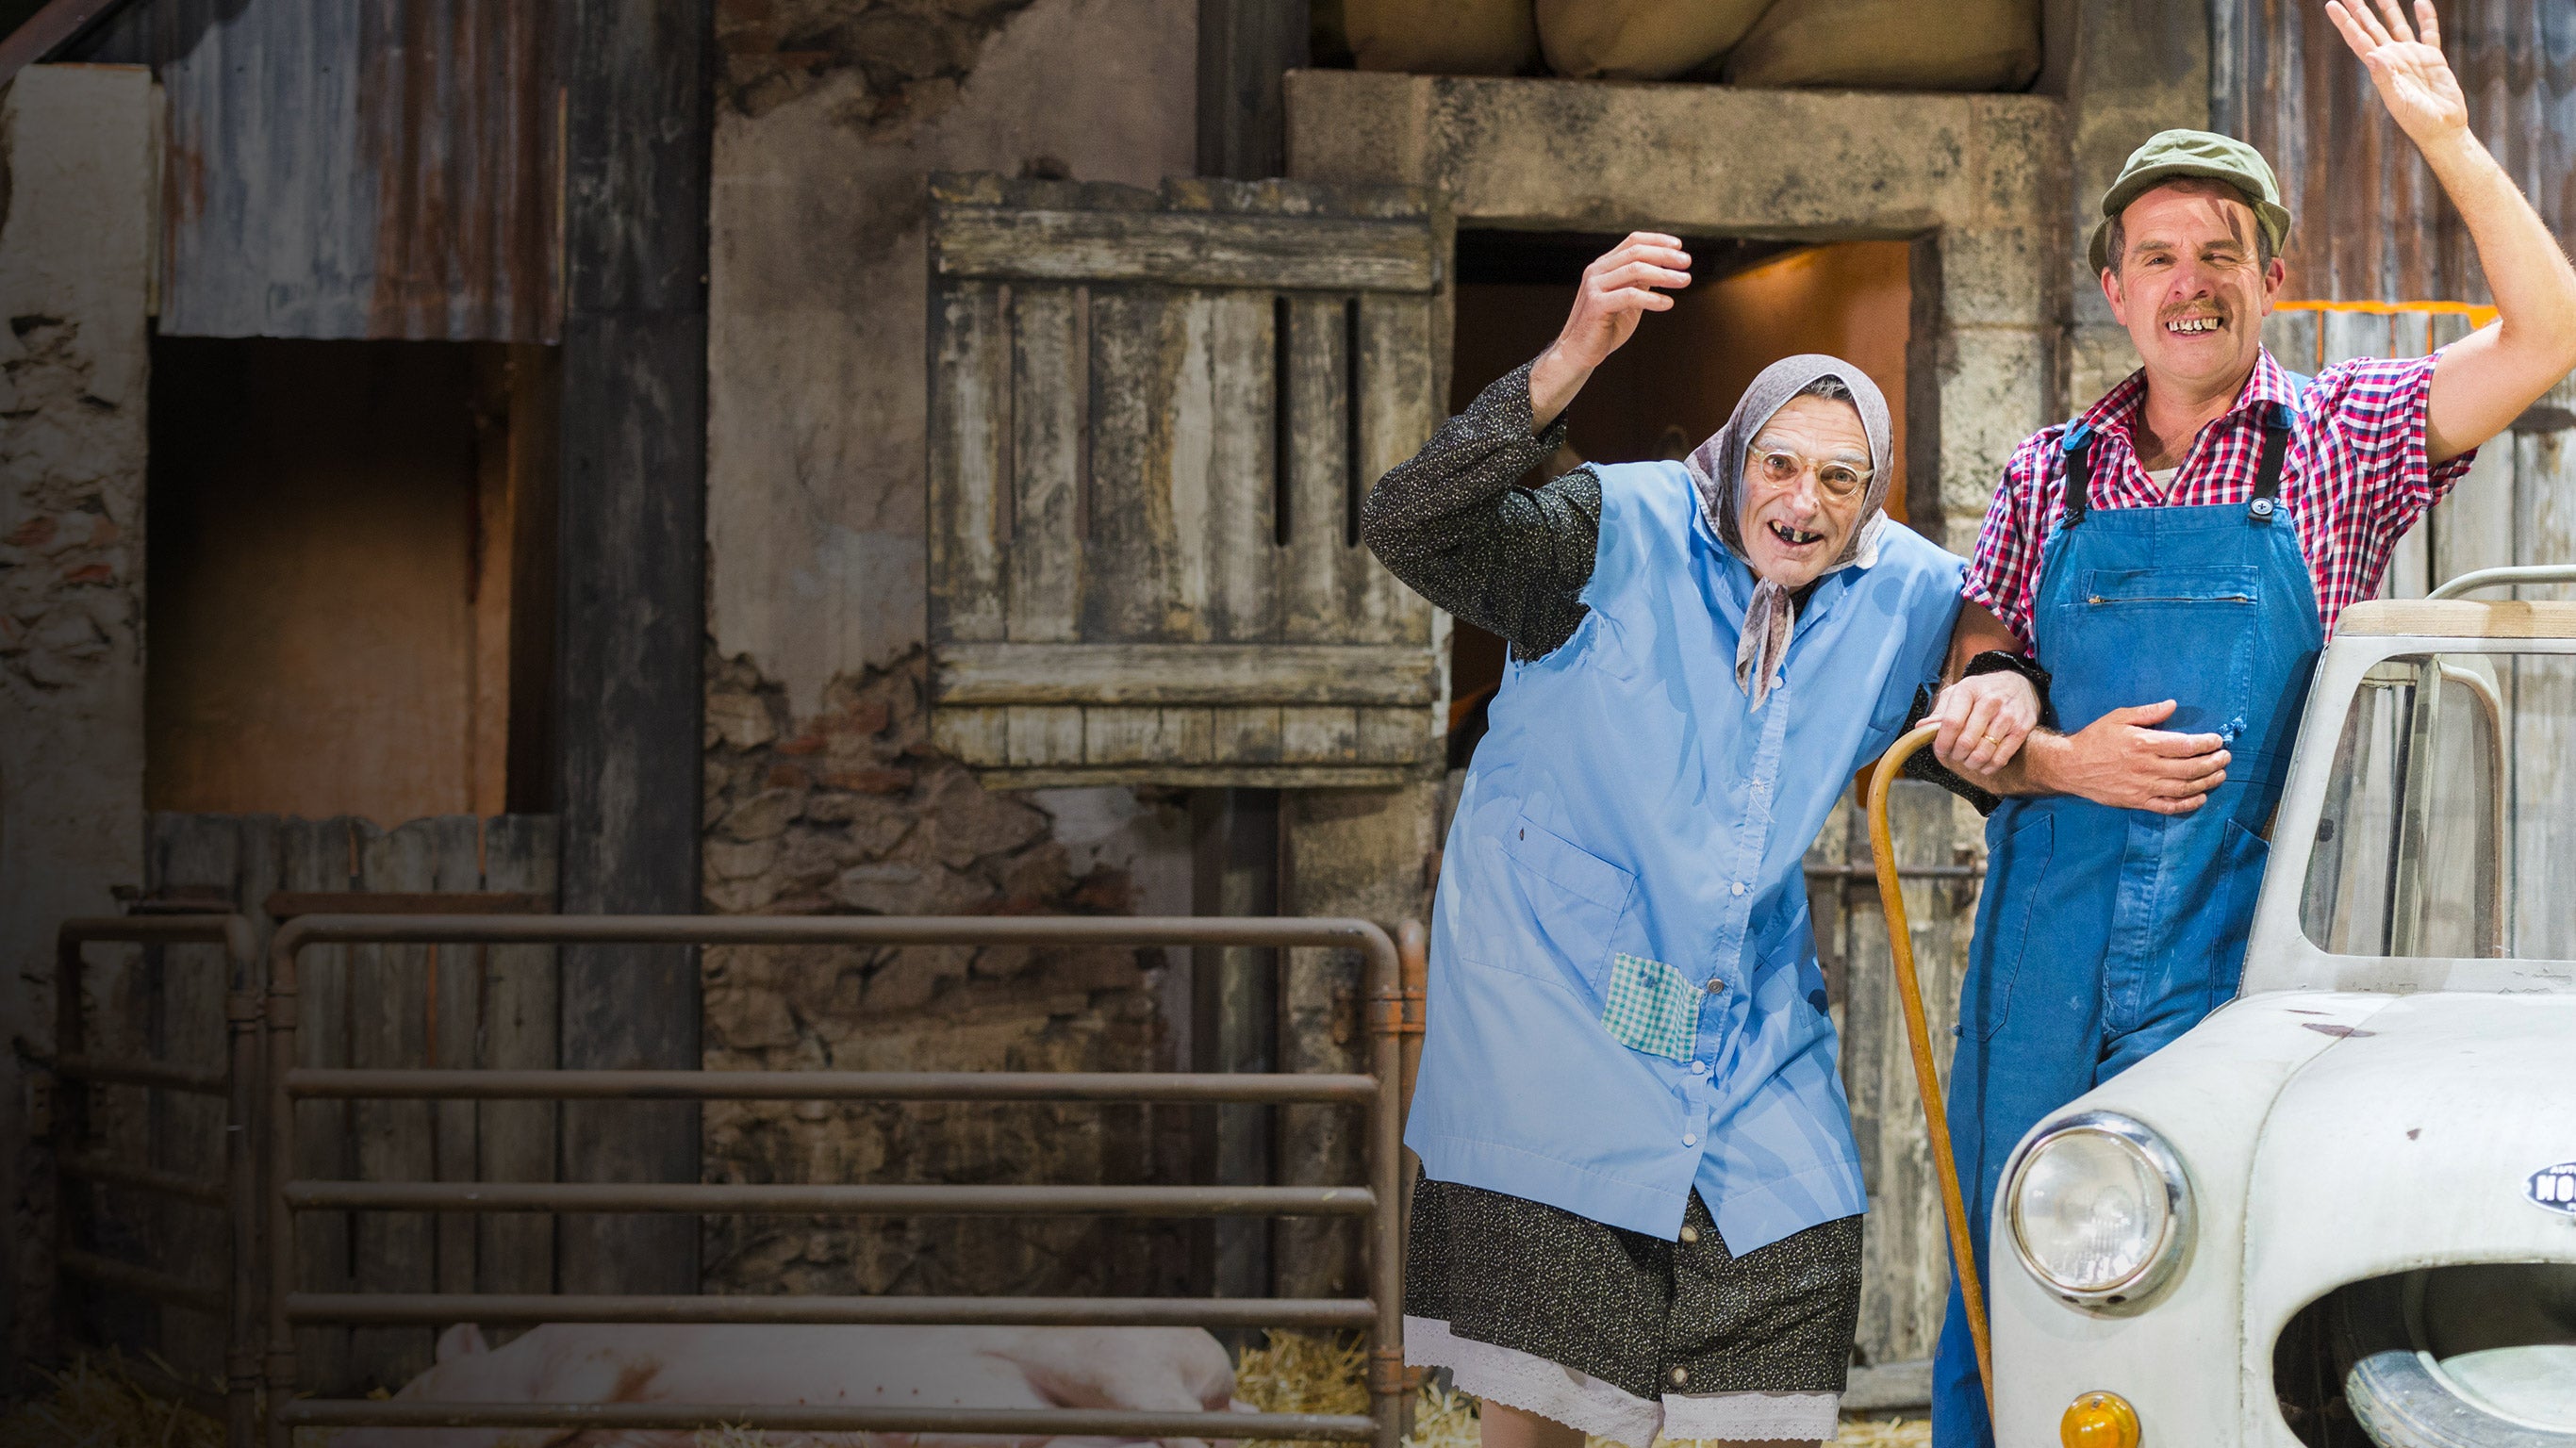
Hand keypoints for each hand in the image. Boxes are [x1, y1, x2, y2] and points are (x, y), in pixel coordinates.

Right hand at [1528, 233, 1691, 426]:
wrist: (1578, 353)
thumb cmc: (1605, 327)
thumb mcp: (1628, 300)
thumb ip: (1640, 283)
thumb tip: (1665, 268)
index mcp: (1604, 265)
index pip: (1632, 242)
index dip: (1657, 240)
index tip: (1679, 246)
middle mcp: (1597, 271)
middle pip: (1636, 253)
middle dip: (1665, 256)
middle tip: (1687, 262)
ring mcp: (1594, 286)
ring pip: (1635, 270)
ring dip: (1664, 275)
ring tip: (1685, 281)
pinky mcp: (1596, 305)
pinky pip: (1630, 296)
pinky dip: (1652, 299)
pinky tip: (1668, 304)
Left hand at [1930, 672, 2038, 776]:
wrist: (2021, 683)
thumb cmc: (1983, 691)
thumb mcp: (1958, 692)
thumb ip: (1940, 711)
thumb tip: (1921, 728)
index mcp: (1968, 690)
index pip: (1951, 722)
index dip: (1942, 743)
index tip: (1940, 751)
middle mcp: (1990, 700)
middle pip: (1966, 741)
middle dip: (1956, 755)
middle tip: (1955, 756)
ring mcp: (2008, 715)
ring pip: (1984, 752)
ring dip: (1972, 763)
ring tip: (1968, 761)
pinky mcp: (2023, 727)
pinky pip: (2002, 757)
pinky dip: (1989, 767)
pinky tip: (1984, 765)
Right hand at [2033, 699, 2229, 814]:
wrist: (2071, 766)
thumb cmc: (2095, 738)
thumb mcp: (2118, 717)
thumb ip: (2148, 712)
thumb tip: (2173, 705)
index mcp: (2144, 743)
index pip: (2185, 745)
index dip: (2206, 743)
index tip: (2217, 740)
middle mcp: (2147, 767)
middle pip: (2190, 768)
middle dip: (2213, 762)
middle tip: (2225, 757)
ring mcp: (2143, 787)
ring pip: (2184, 787)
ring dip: (2207, 782)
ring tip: (2220, 775)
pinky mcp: (2138, 801)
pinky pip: (2168, 806)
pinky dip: (2188, 803)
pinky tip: (2200, 797)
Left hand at [2326, 0, 2468, 148]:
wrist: (2443, 128)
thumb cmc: (2418, 121)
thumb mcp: (2399, 101)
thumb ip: (2386, 79)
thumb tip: (2372, 55)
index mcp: (2381, 67)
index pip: (2358, 39)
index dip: (2345, 22)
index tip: (2332, 5)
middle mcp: (2393, 58)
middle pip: (2372, 28)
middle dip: (2359, 11)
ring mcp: (2412, 56)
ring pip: (2397, 25)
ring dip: (2388, 9)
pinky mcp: (2432, 58)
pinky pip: (2428, 32)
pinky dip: (2426, 17)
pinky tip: (2420, 3)